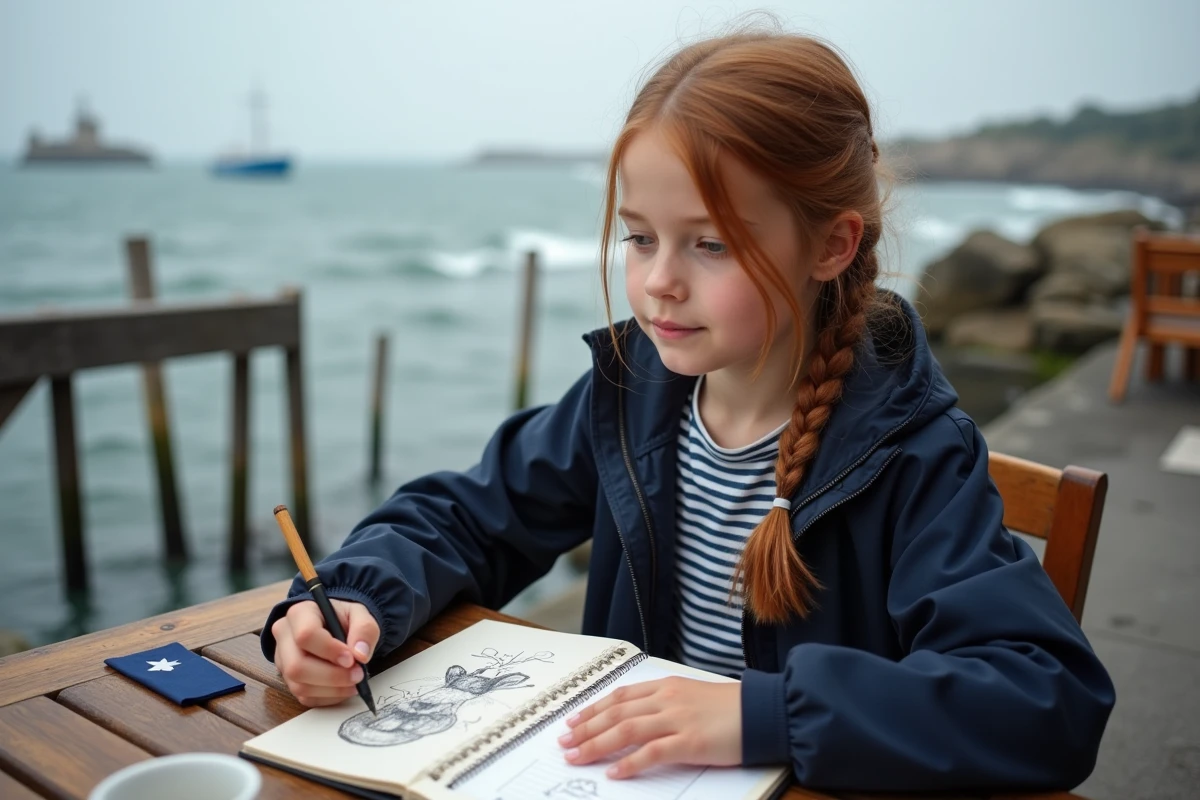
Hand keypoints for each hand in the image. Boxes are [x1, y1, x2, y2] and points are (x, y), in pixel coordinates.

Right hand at [272, 599, 379, 706]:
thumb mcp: (360, 615)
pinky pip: (304, 697)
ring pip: (299, 685)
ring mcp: (283, 660)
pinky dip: (328, 697)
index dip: (329, 651)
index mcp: (299, 614)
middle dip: (332, 676)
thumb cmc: (343, 619)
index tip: (352, 659)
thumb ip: (364, 630)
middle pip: (297, 666)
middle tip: (358, 675)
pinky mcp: (288, 679)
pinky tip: (343, 688)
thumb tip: (361, 655)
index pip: (306, 635)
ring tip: (354, 682)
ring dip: (332, 690)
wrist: (335, 627)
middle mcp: (284, 636)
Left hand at [557, 677, 741, 778]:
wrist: (764, 711)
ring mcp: (677, 719)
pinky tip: (614, 773)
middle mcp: (667, 699)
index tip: (573, 720)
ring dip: (596, 744)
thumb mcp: (692, 697)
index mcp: (667, 686)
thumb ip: (665, 704)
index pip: (620, 696)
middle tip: (564, 741)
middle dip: (585, 728)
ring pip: (626, 730)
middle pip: (616, 712)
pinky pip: (652, 753)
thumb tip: (636, 719)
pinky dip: (629, 763)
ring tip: (576, 756)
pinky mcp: (690, 742)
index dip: (593, 709)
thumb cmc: (731, 708)